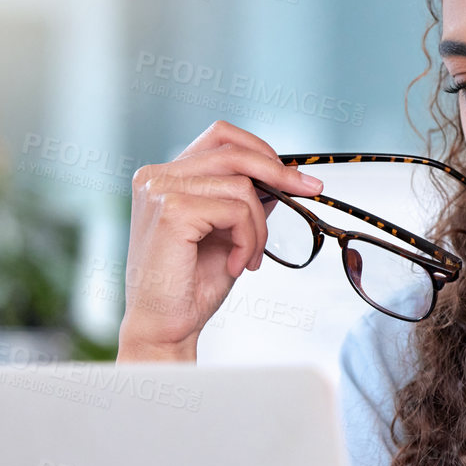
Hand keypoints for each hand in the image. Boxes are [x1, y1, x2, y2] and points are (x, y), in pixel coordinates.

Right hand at [117, 121, 322, 360]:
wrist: (165, 326)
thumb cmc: (189, 285)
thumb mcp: (224, 233)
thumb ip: (242, 201)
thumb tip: (280, 179)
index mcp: (163, 177)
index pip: (220, 138)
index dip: (261, 150)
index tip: (294, 176)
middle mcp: (156, 177)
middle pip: (233, 151)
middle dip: (279, 173)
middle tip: (310, 189)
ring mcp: (161, 191)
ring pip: (241, 187)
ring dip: (258, 228)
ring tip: (248, 258)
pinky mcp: (172, 211)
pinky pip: (237, 211)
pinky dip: (248, 240)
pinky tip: (236, 265)